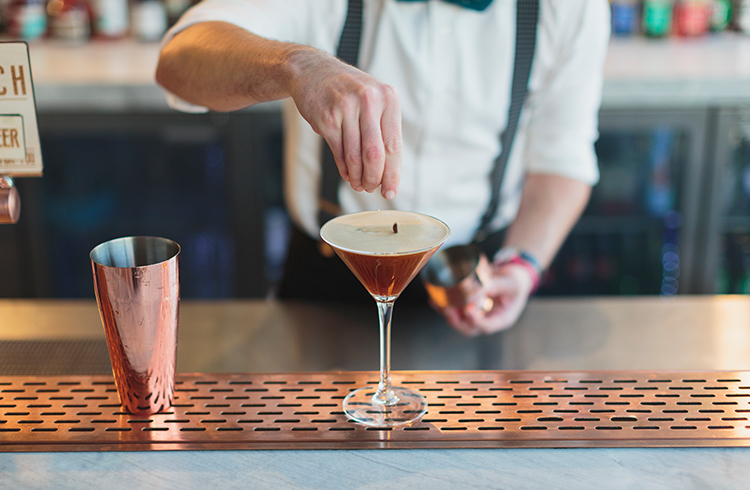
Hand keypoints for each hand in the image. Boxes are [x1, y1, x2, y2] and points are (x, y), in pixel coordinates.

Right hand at [286, 49, 401, 199]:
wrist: (312, 70)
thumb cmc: (348, 91)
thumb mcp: (373, 100)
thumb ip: (383, 129)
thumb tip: (389, 172)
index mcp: (388, 98)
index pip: (394, 145)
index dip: (393, 173)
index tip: (390, 191)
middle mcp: (369, 101)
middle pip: (376, 154)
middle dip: (375, 178)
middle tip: (373, 189)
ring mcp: (346, 109)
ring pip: (355, 156)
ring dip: (358, 177)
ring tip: (360, 185)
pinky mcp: (327, 119)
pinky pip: (339, 152)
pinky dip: (344, 169)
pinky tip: (348, 175)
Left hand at [437, 263, 534, 336]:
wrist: (515, 276)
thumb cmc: (516, 281)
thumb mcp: (510, 283)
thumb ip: (494, 285)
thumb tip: (477, 288)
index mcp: (502, 319)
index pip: (487, 327)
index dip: (475, 321)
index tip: (468, 310)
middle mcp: (488, 320)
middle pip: (469, 328)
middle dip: (456, 321)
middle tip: (448, 308)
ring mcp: (478, 315)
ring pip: (460, 322)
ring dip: (447, 314)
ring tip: (438, 303)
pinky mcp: (469, 308)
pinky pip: (455, 312)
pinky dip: (444, 307)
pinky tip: (434, 300)